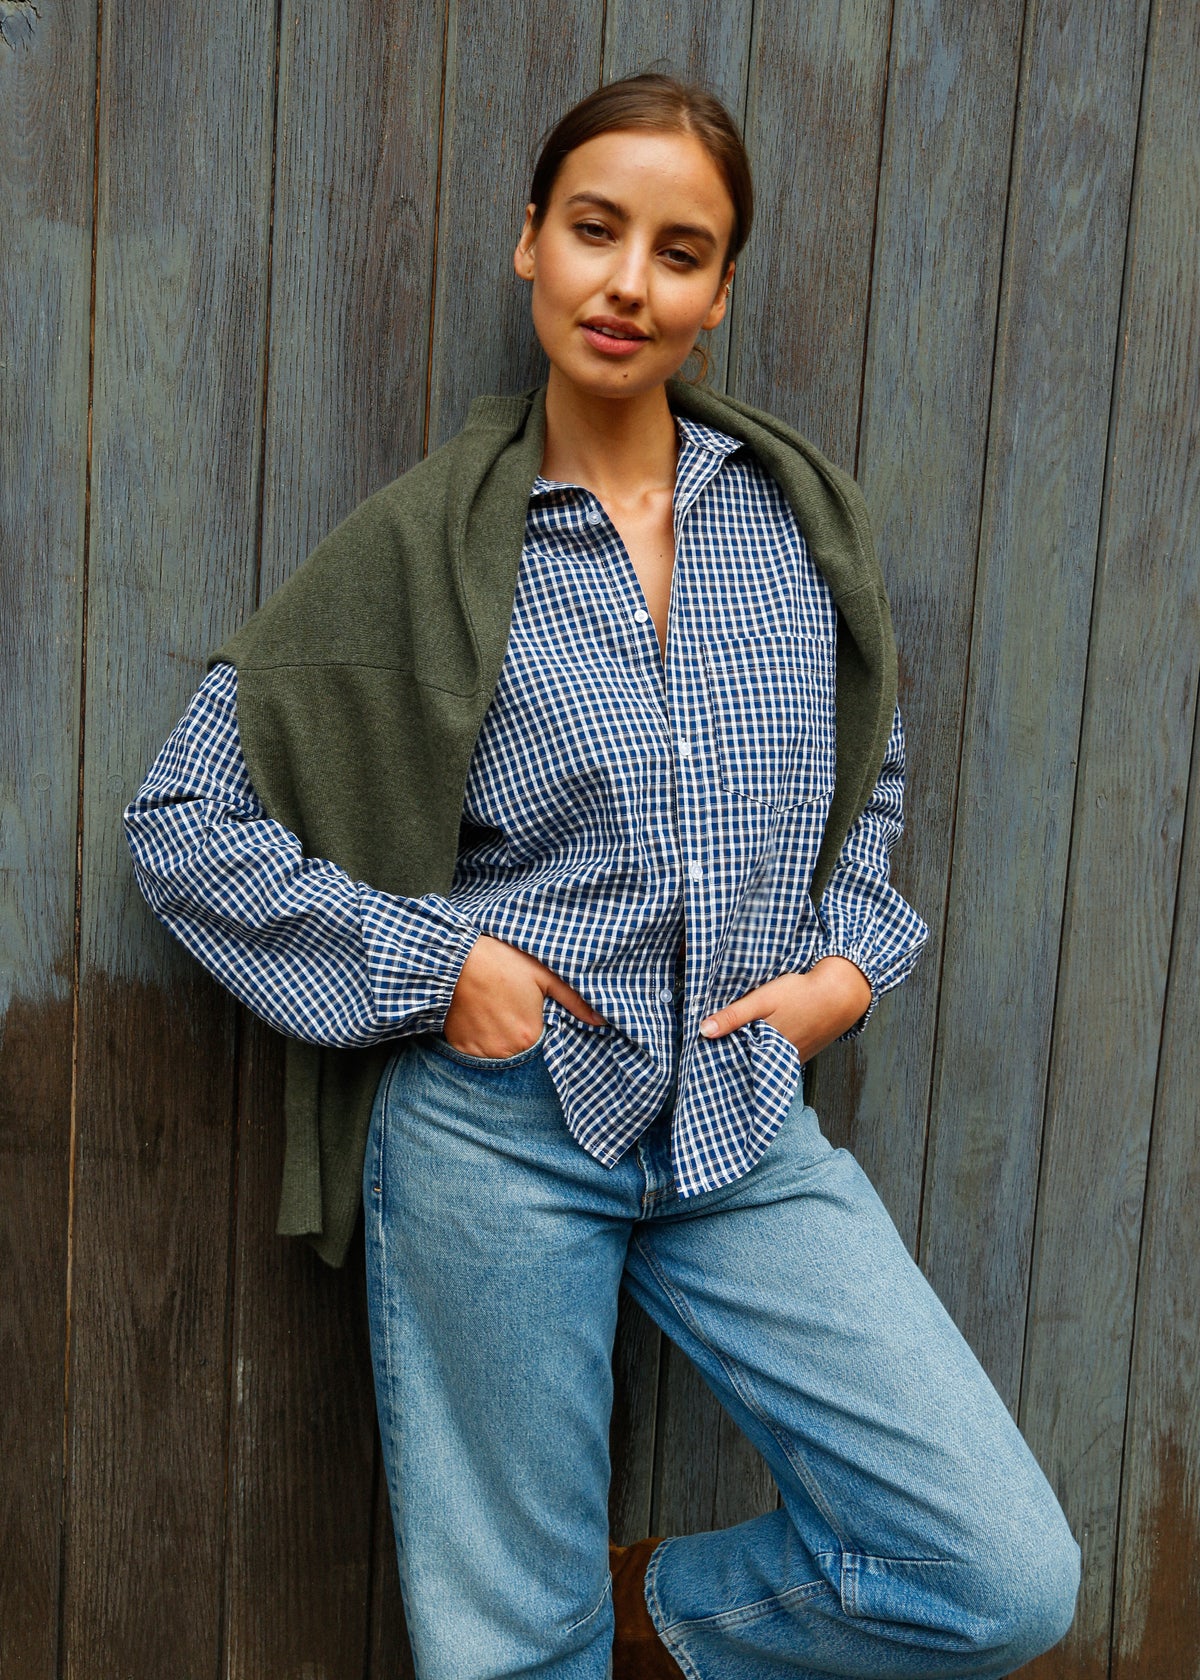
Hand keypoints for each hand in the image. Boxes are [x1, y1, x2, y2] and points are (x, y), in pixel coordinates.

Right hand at [442, 934, 604, 1057]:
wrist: (454, 959)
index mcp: (530, 1035)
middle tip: (511, 1009)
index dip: (540, 1028)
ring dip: (501, 1039)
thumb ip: (574, 1000)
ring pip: (499, 1054)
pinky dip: (480, 1040)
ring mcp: (482, 1052)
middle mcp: (507, 1051)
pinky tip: (480, 1017)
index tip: (531, 1013)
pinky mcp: (461, 1048)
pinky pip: (476, 1053)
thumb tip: (601, 1021)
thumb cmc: (502, 962)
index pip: (545, 1045)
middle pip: (522, 1052)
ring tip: (495, 1011)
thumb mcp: (543, 974)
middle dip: (520, 1035)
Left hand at [698, 956, 871, 1061]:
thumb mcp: (763, 1000)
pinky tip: (758, 1044)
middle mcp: (778, 1059)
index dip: (718, 1060)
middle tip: (710, 1059)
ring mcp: (791, 1059)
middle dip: (731, 1062)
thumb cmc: (800, 994)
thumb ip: (734, 1016)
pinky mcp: (801, 1054)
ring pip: (763, 1062)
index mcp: (765, 1047)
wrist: (839, 995)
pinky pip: (778, 1059)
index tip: (701, 1060)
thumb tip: (704, 1031)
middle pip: (748, 1064)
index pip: (734, 1062)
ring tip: (729, 1051)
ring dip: (749, 1057)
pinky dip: (766, 1054)